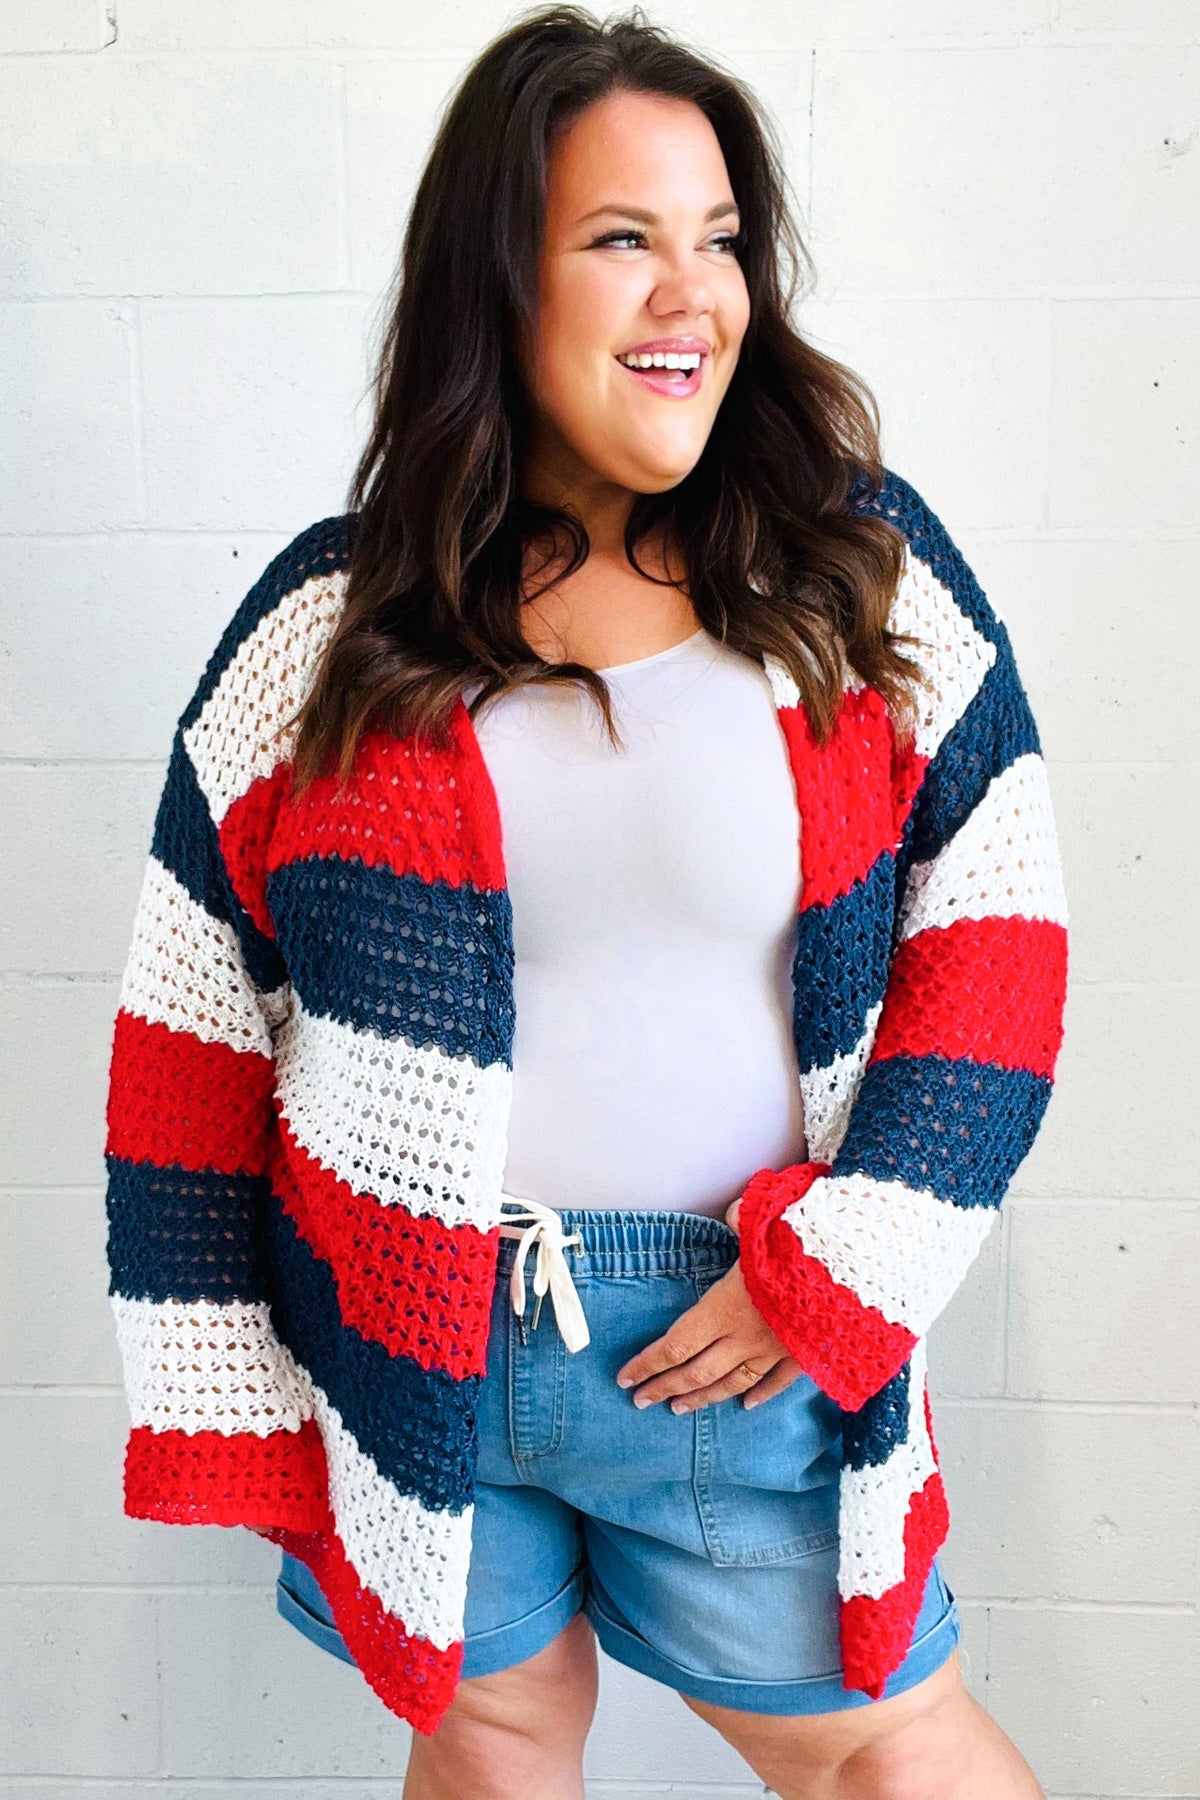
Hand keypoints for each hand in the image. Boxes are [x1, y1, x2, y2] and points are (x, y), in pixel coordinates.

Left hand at [614, 1197, 806, 1412]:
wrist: (855, 1273)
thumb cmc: (804, 1245)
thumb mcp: (765, 1223)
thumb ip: (742, 1218)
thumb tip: (734, 1211)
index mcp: (725, 1307)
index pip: (675, 1345)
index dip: (648, 1364)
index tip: (625, 1378)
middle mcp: (745, 1336)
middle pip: (696, 1372)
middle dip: (665, 1388)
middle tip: (641, 1401)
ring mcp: (776, 1350)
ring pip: (732, 1383)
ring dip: (703, 1398)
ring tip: (679, 1409)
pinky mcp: (805, 1355)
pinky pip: (778, 1382)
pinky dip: (760, 1395)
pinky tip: (746, 1405)